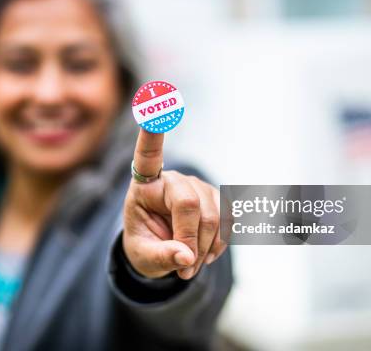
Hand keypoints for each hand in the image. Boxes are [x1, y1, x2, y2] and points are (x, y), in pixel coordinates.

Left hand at [122, 129, 226, 279]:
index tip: (155, 101)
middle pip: (189, 204)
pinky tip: (207, 253)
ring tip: (191, 265)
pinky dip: (220, 244)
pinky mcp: (217, 197)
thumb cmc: (145, 246)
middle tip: (184, 269)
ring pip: (213, 215)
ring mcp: (197, 186)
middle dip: (190, 240)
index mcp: (145, 185)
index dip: (152, 131)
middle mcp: (172, 179)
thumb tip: (187, 258)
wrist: (162, 250)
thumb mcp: (142, 257)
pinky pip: (228, 220)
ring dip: (206, 248)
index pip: (148, 155)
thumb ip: (161, 257)